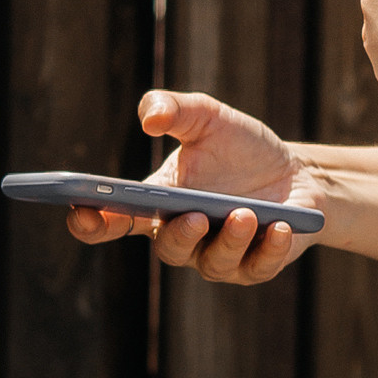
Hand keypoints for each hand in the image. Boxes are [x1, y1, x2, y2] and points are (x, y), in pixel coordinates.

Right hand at [66, 91, 319, 284]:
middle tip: (194, 216)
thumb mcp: (207, 118)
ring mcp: (218, 256)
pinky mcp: (256, 266)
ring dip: (229, 240)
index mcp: (158, 204)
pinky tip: (280, 227)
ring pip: (213, 262)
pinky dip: (268, 250)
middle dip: (179, 234)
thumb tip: (149, 120)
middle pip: (167, 248)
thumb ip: (173, 109)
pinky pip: (257, 268)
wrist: (296, 173)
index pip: (113, 221)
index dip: (93, 223)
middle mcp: (183, 237)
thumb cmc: (240, 148)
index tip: (82, 212)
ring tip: (244, 213)